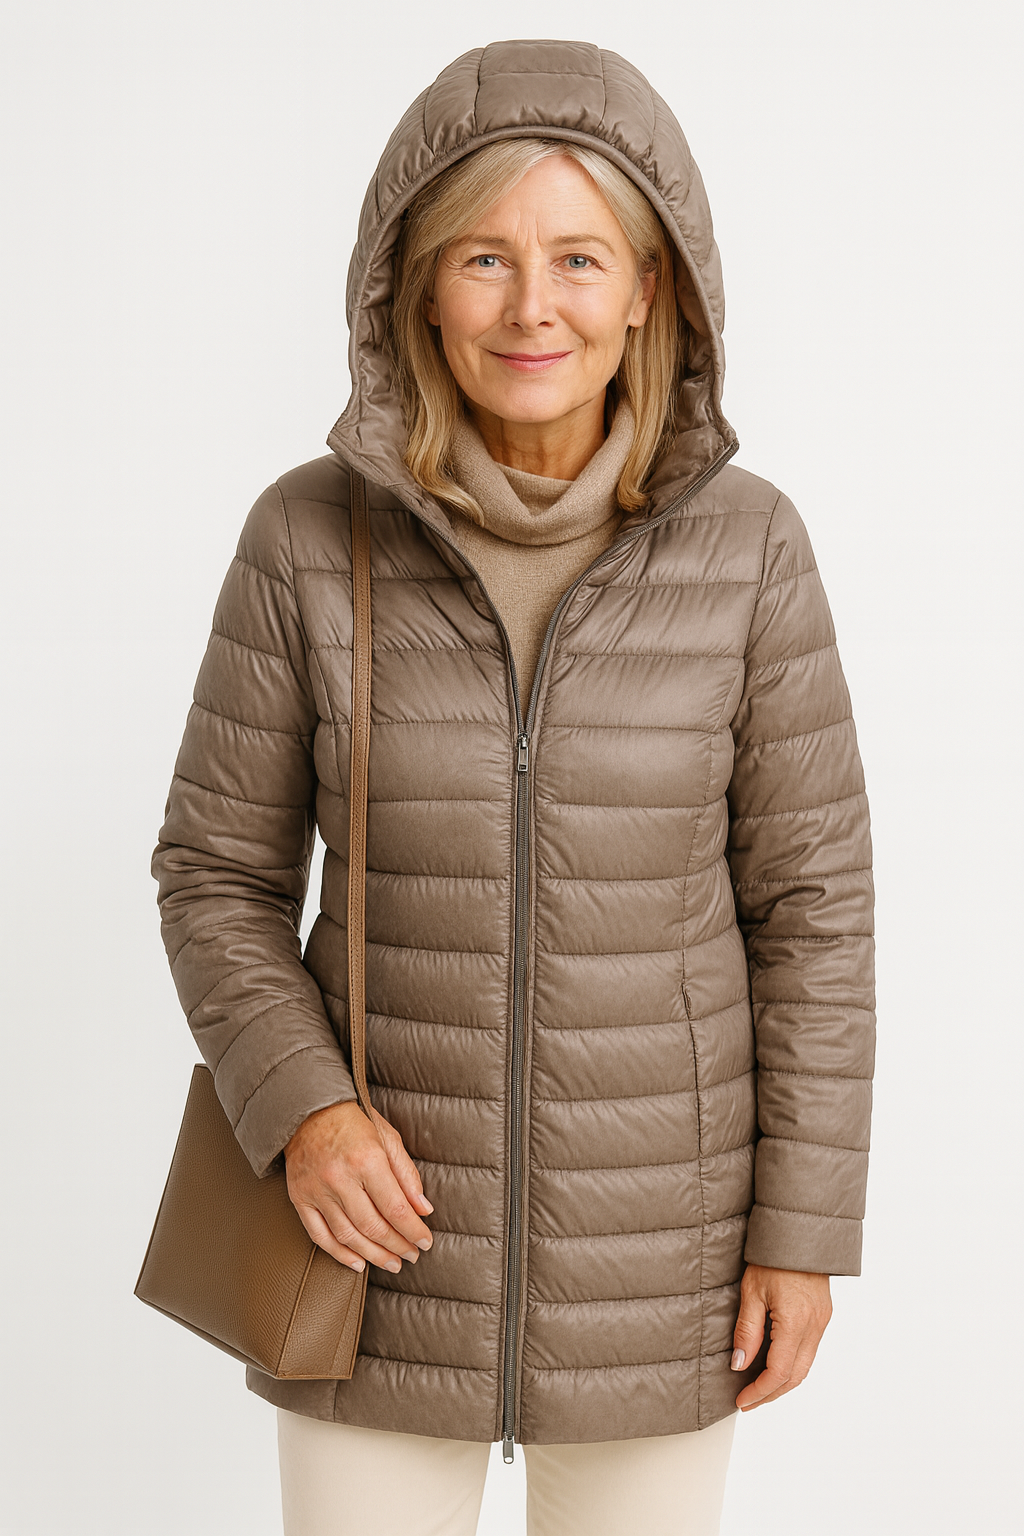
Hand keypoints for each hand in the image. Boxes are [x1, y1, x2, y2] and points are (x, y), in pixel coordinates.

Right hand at [284, 1100, 433, 1274]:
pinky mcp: (300, 1198)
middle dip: (397, 1246)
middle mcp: (340, 1178)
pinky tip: (358, 1263)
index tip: (425, 1242)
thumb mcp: (388, 1138)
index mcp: (367, 1159)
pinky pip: (320, 1236)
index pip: (395, 1208)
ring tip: (392, 1263)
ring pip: (348, 1236)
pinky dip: (339, 1254)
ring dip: (373, 1255)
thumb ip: (407, 1175)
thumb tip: (423, 1210)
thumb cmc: (354, 1120)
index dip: (413, 1231)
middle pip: (373, 1226)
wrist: (309, 1109)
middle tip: (412, 1256)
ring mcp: (317, 1190)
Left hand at [730, 1263, 831, 1410]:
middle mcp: (814, 1326)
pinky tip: (776, 1365)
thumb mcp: (751, 1292)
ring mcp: (822, 1321)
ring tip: (759, 1388)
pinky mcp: (823, 1315)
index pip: (779, 1372)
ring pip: (805, 1366)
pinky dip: (792, 1365)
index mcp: (796, 1322)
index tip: (742, 1400)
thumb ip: (747, 1331)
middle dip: (771, 1394)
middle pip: (796, 1376)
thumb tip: (739, 1365)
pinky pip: (809, 1350)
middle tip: (749, 1402)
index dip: (759, 1391)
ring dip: (783, 1382)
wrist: (799, 1232)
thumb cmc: (772, 1257)